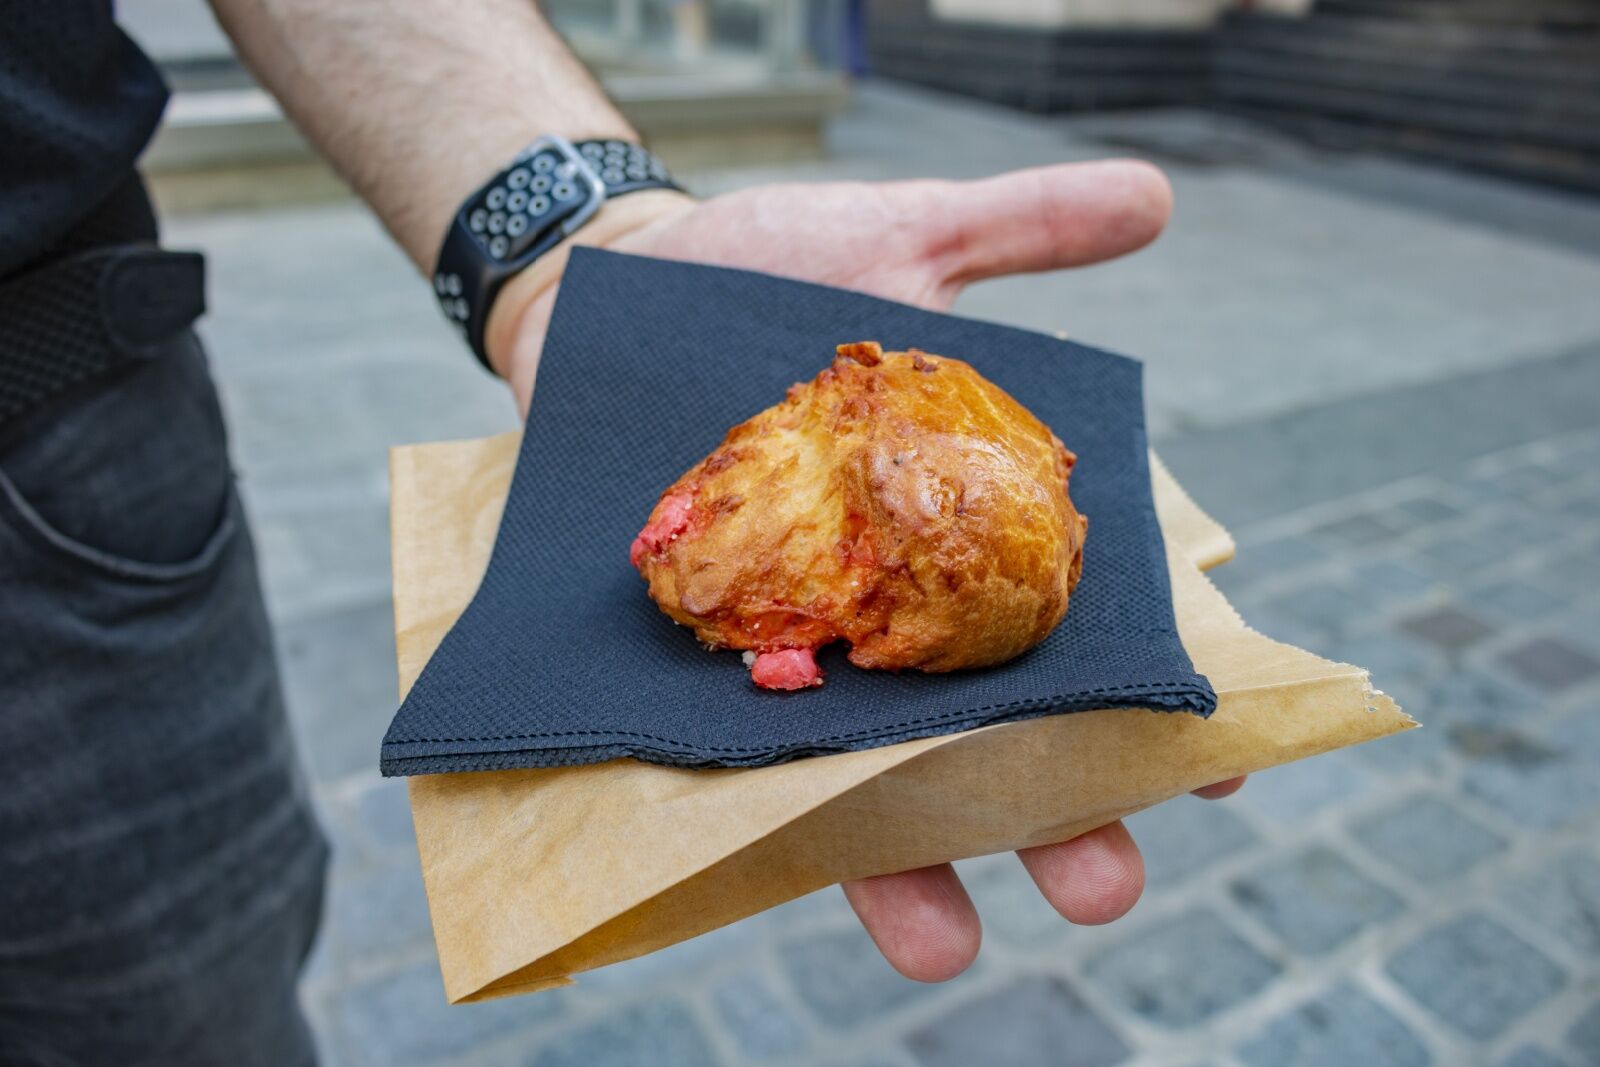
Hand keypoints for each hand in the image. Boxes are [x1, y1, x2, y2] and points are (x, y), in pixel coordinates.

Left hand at [492, 158, 1246, 979]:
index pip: (1088, 637)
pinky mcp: (702, 660)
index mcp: (978, 535)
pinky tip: (772, 861)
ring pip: (864, 782)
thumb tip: (1155, 196)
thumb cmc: (770, 274)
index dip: (1155, 704)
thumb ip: (1021, 233)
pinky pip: (730, 756)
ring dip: (905, 865)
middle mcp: (902, 614)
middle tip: (1107, 883)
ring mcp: (803, 648)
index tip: (1218, 760)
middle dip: (1053, 818)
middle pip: (995, 740)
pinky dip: (749, 814)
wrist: (611, 293)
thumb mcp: (903, 243)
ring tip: (943, 941)